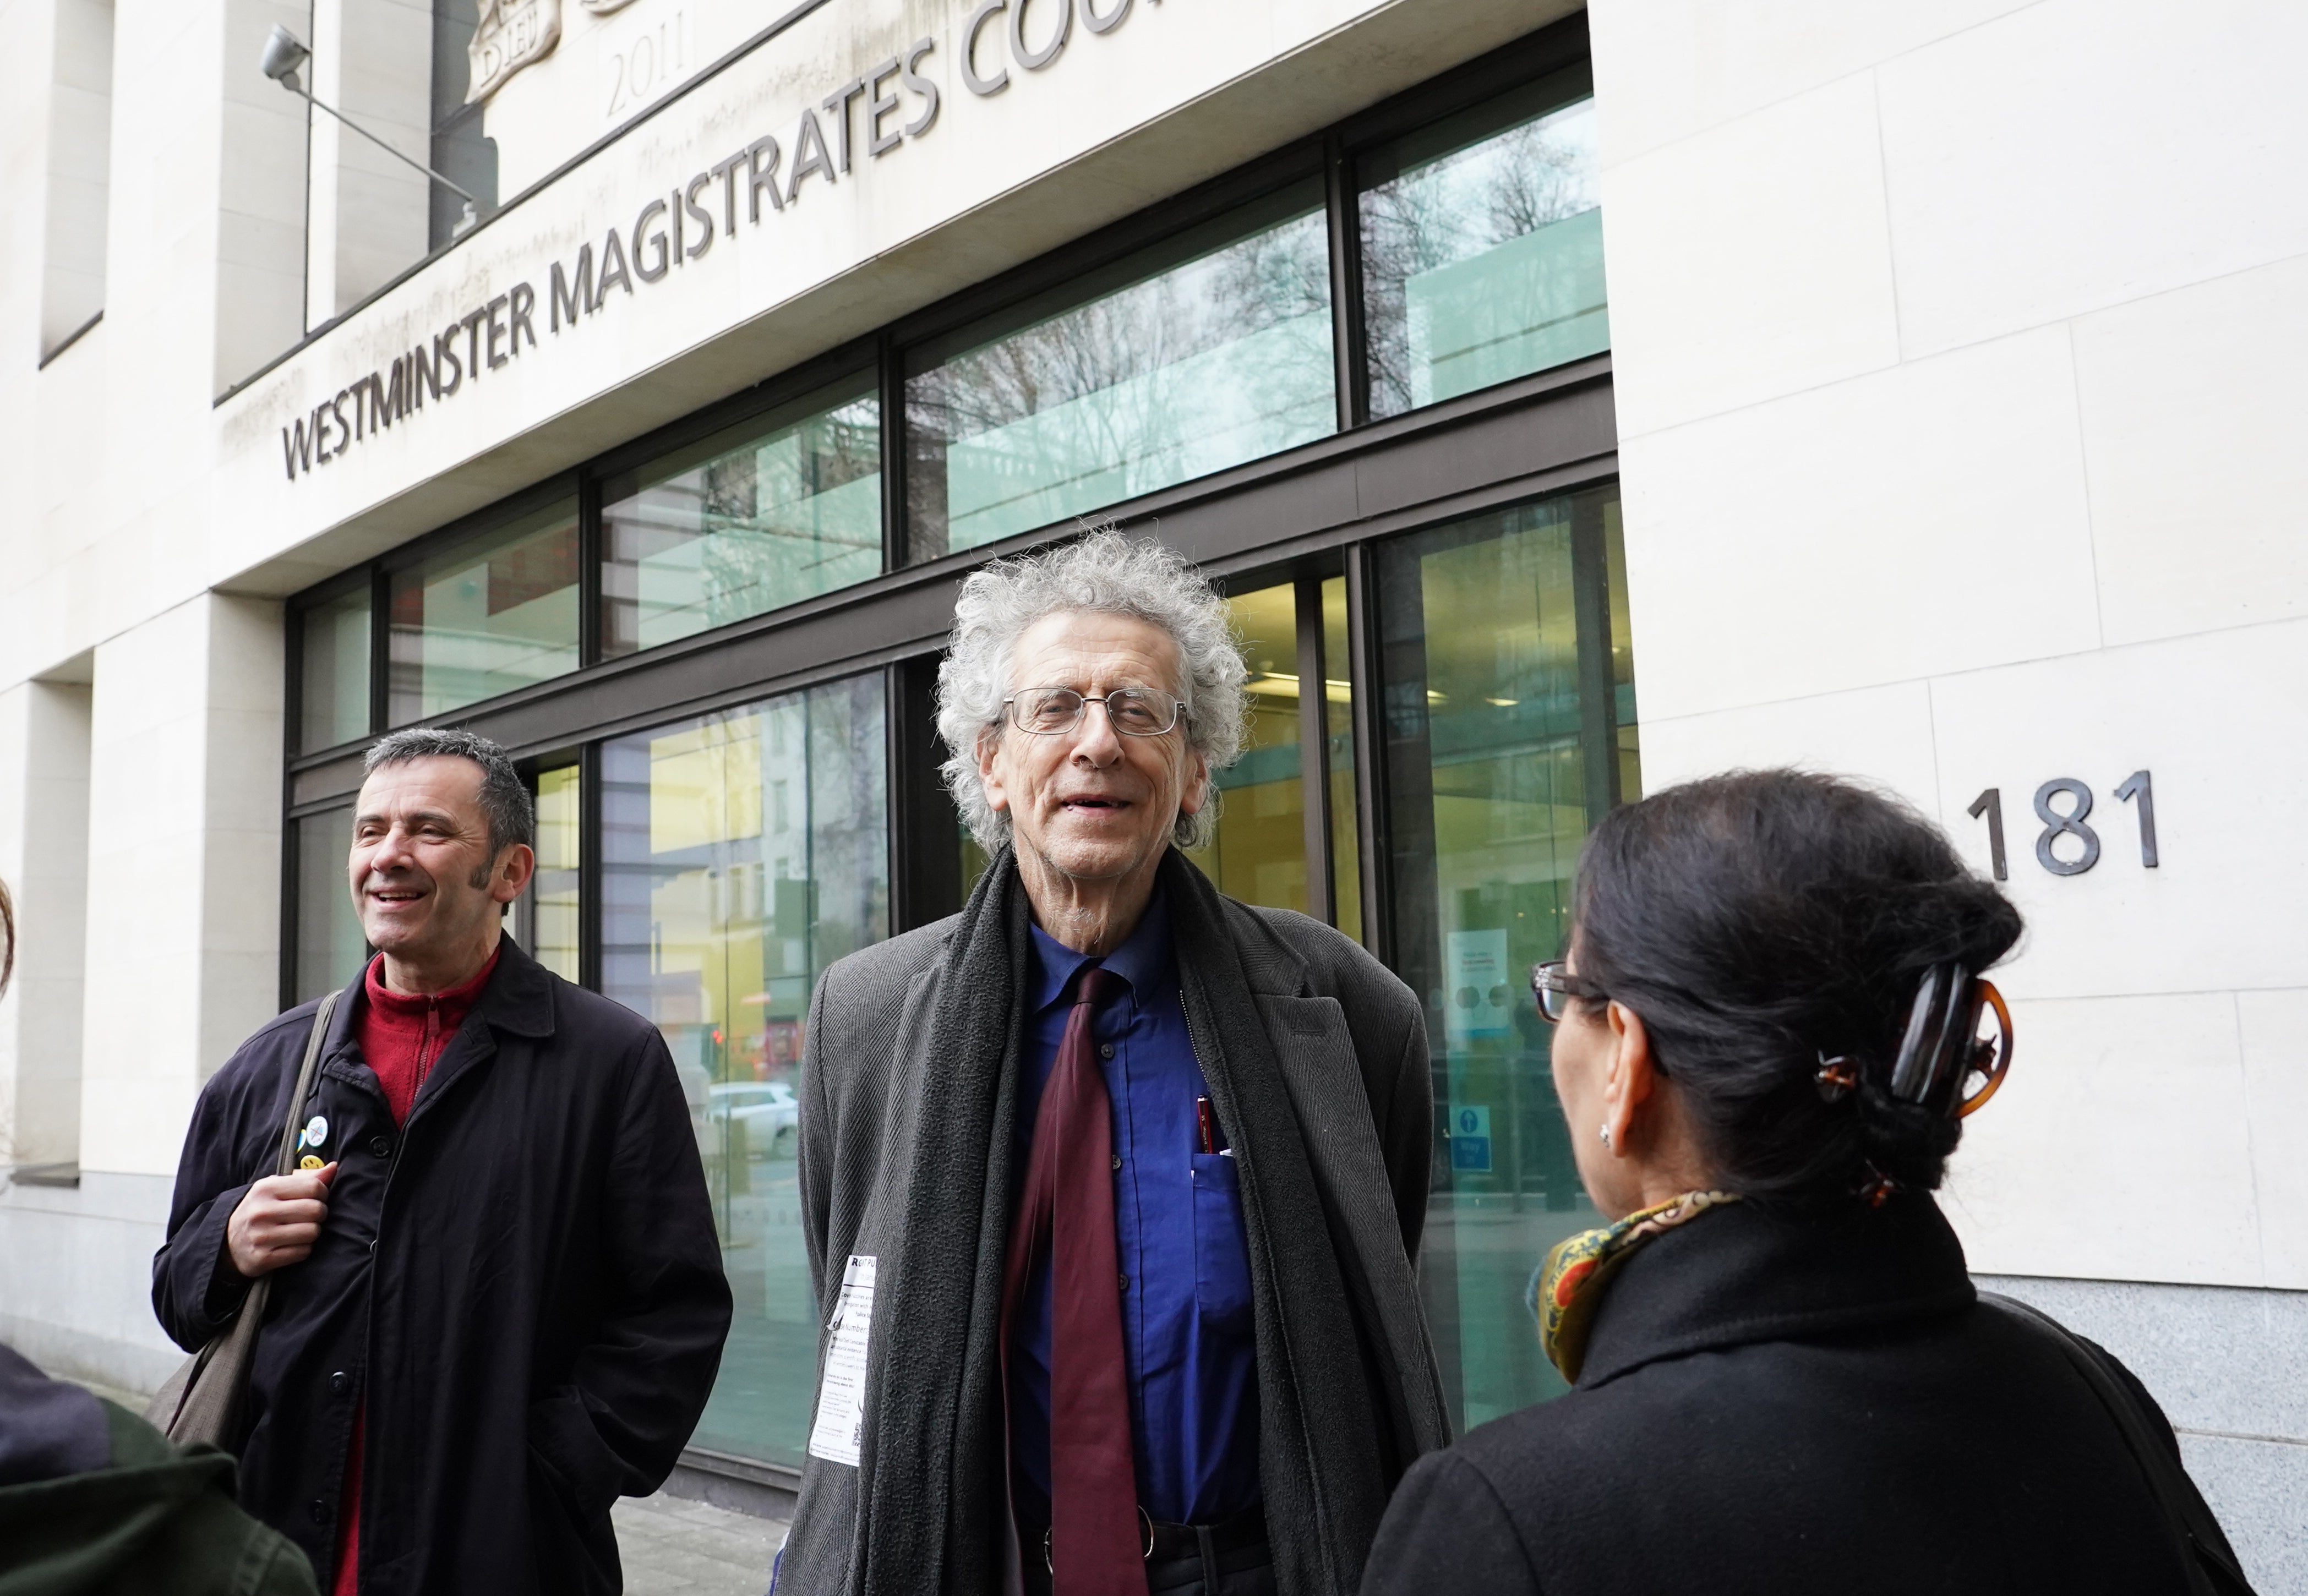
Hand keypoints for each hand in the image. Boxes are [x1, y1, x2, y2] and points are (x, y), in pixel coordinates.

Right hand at [226, 1163, 337, 1277]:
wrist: (227, 1242)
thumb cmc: (260, 1209)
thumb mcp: (275, 1188)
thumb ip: (305, 1178)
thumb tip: (334, 1167)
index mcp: (266, 1189)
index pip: (314, 1186)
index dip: (323, 1193)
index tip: (316, 1198)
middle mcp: (262, 1211)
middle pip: (316, 1210)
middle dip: (320, 1214)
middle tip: (311, 1216)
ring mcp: (262, 1236)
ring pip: (312, 1232)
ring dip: (312, 1232)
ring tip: (301, 1230)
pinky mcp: (263, 1258)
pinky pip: (303, 1252)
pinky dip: (303, 1249)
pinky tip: (292, 1245)